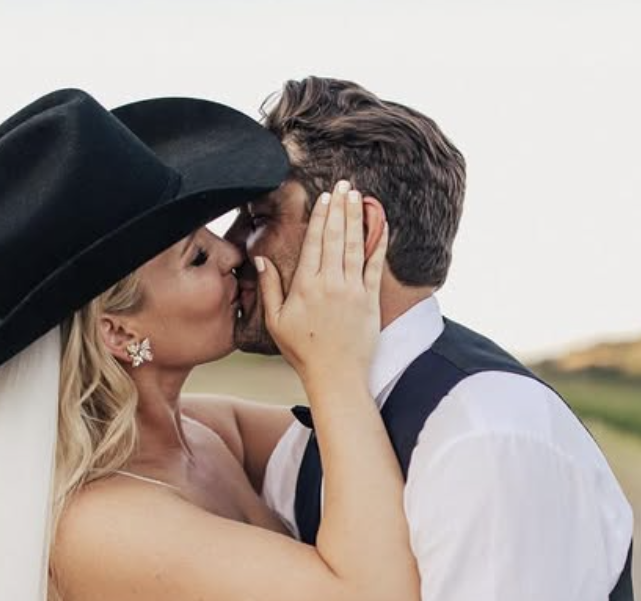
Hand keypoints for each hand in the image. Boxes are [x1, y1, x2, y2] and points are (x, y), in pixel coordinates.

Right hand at [255, 179, 387, 386]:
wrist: (336, 376)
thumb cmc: (303, 351)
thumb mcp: (276, 321)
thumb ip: (269, 288)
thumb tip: (260, 260)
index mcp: (305, 286)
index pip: (314, 242)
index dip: (320, 217)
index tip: (324, 197)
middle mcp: (330, 284)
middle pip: (335, 236)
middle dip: (339, 207)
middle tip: (343, 184)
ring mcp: (352, 291)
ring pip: (354, 245)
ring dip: (356, 217)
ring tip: (357, 196)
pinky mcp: (370, 300)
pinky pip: (375, 265)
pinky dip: (378, 243)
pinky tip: (380, 224)